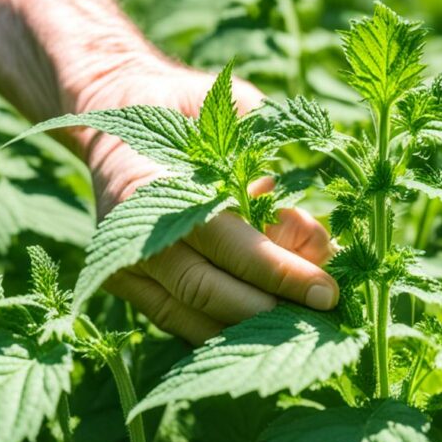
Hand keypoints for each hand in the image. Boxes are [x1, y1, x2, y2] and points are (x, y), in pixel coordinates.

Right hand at [71, 56, 338, 343]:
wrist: (113, 109)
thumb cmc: (190, 112)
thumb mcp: (237, 124)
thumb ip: (274, 183)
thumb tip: (316, 243)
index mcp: (162, 187)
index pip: (229, 244)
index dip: (281, 272)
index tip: (328, 289)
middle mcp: (136, 232)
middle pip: (208, 292)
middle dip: (273, 311)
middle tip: (323, 320)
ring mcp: (122, 262)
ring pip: (190, 318)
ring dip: (249, 331)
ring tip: (300, 330)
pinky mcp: (121, 284)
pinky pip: (176, 321)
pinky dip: (220, 330)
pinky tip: (260, 331)